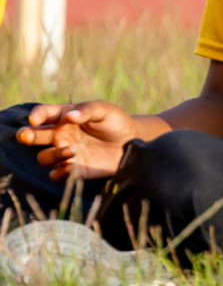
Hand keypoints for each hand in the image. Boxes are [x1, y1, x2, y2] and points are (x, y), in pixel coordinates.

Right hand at [16, 101, 138, 180]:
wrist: (132, 142)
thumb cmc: (115, 122)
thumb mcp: (104, 110)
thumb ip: (87, 110)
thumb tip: (69, 117)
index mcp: (63, 117)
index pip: (43, 113)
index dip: (36, 115)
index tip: (35, 120)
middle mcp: (59, 135)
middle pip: (34, 136)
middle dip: (26, 136)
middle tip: (27, 137)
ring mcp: (65, 153)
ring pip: (44, 157)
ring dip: (52, 155)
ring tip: (72, 150)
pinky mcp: (74, 170)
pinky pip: (56, 175)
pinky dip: (59, 173)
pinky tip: (70, 166)